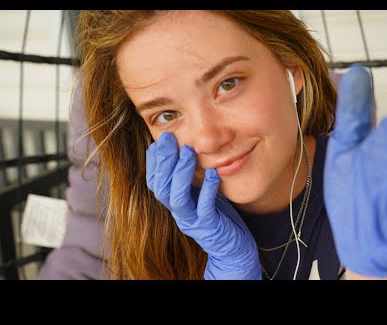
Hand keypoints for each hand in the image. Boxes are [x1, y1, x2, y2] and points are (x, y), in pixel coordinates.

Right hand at [146, 132, 261, 279]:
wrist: (231, 247)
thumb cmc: (217, 214)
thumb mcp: (200, 192)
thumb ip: (191, 176)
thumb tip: (183, 148)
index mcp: (173, 202)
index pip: (154, 180)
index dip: (153, 160)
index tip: (160, 140)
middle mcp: (178, 212)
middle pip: (160, 187)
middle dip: (163, 161)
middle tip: (170, 139)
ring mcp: (192, 220)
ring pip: (176, 198)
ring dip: (181, 173)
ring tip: (189, 153)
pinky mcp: (208, 227)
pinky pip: (204, 208)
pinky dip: (207, 190)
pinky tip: (212, 174)